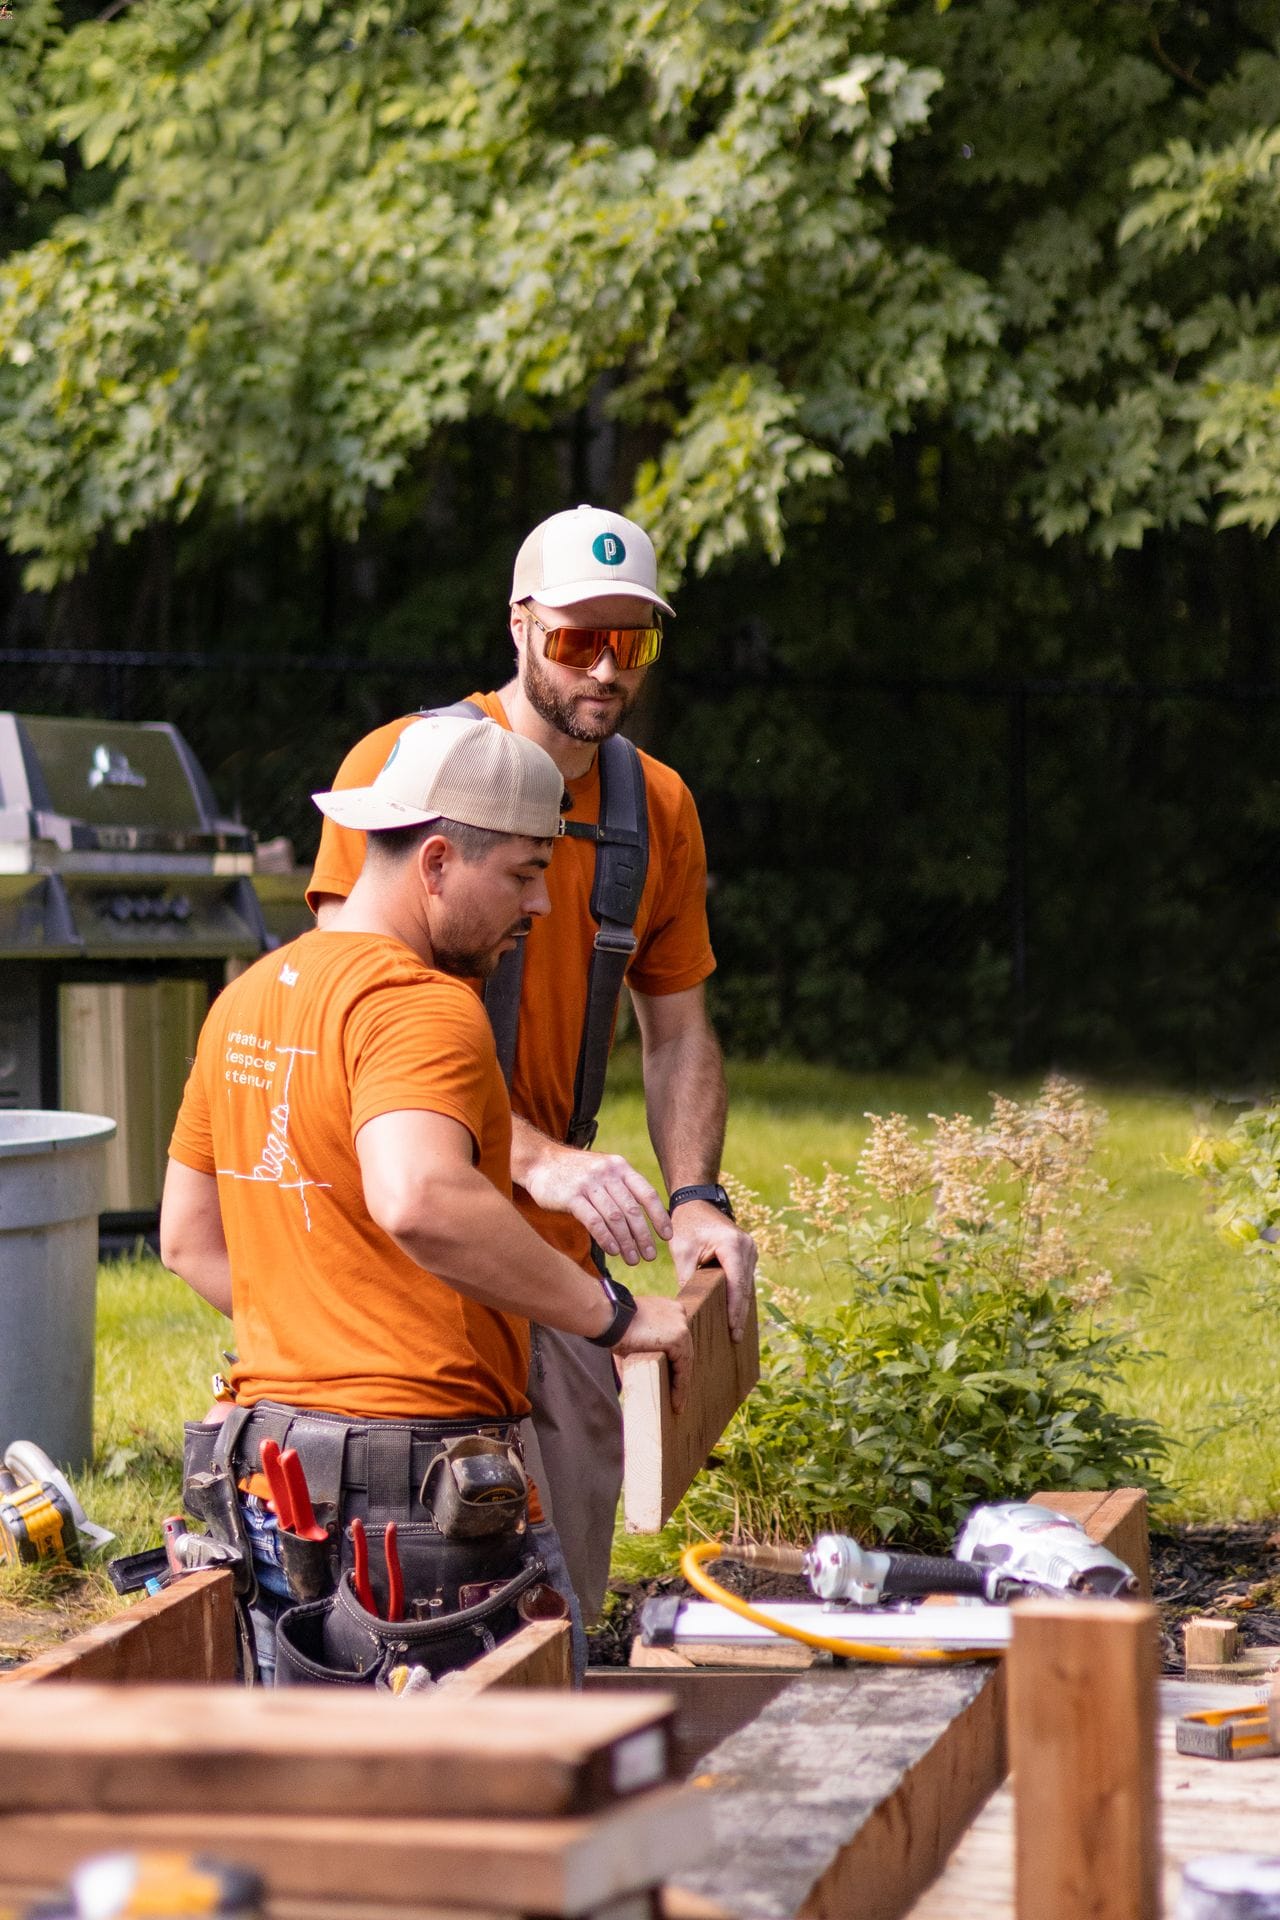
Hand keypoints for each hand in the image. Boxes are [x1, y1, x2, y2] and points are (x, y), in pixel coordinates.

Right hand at [521, 1144, 672, 1266]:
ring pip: (615, 1218)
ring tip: (632, 1259)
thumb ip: (622, 1188)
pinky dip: (606, 1238)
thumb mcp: (603, 1171)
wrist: (541, 1162)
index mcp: (620, 1167)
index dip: (659, 1216)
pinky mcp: (572, 1197)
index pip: (647, 1193)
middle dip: (643, 1236)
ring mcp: (589, 1184)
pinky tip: (613, 1251)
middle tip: (649, 1256)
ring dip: (626, 1242)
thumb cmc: (576, 1173)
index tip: (666, 1236)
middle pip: (632, 1210)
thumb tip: (645, 1219)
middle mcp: (607, 1173)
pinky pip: (594, 1221)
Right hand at [614, 1295, 693, 1412]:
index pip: (678, 1342)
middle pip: (684, 1352)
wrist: (609, 1317)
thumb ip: (642, 1352)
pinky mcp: (678, 1338)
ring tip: (677, 1405)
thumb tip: (635, 1376)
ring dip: (681, 1385)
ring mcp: (681, 1325)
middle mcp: (679, 1314)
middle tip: (677, 1397)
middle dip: (680, 1375)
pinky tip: (676, 1401)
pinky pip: (682, 1368)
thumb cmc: (614, 1328)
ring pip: (685, 1361)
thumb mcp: (634, 1337)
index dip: (677, 1363)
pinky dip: (680, 1386)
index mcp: (669, 1310)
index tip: (674, 1380)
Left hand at [669, 1202, 757, 1339]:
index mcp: (732, 1244)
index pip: (736, 1283)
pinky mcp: (747, 1253)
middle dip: (740, 1313)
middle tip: (735, 1338)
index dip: (735, 1309)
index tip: (733, 1329)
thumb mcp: (682, 1251)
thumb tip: (689, 1306)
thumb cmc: (686, 1225)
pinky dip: (740, 1295)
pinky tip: (735, 1313)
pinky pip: (745, 1277)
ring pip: (747, 1284)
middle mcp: (747, 1246)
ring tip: (735, 1331)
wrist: (696, 1202)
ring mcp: (750, 1249)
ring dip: (741, 1306)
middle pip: (744, 1287)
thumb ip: (687, 1277)